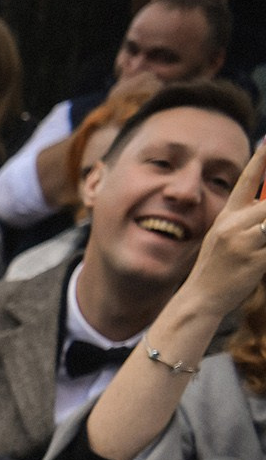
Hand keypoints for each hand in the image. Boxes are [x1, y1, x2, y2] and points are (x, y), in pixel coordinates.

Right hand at [176, 139, 265, 319]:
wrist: (200, 299)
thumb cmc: (217, 269)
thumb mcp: (225, 238)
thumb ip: (247, 220)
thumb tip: (265, 209)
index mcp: (227, 217)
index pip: (246, 182)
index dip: (260, 160)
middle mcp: (234, 225)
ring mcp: (244, 242)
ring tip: (263, 236)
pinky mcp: (256, 259)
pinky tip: (261, 259)